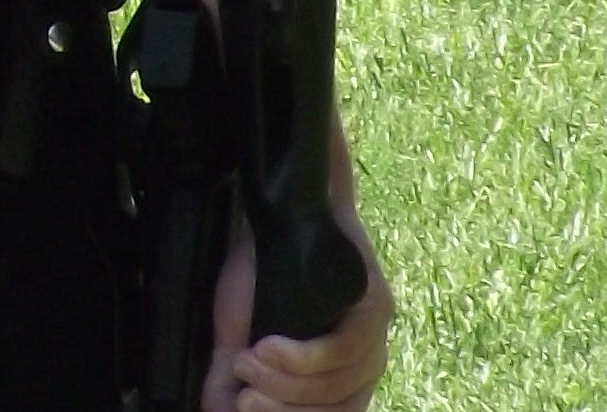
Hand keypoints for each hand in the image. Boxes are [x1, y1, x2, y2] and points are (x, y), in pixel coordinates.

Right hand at [204, 202, 393, 411]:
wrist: (279, 214)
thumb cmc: (262, 274)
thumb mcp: (238, 331)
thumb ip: (230, 375)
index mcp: (339, 374)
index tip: (242, 404)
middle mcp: (365, 361)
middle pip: (334, 407)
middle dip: (281, 406)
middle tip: (241, 394)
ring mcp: (374, 334)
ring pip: (338, 383)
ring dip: (286, 382)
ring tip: (244, 363)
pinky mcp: (376, 306)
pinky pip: (345, 349)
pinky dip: (303, 357)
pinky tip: (268, 348)